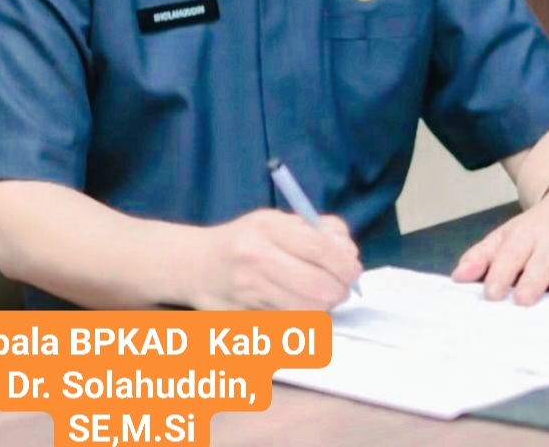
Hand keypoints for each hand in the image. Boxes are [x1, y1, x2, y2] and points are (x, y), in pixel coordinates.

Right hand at [187, 208, 361, 310]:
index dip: (345, 264)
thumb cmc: (242, 239)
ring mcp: (249, 292)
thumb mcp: (275, 220)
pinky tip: (298, 308)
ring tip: (320, 296)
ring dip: (323, 308)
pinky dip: (303, 321)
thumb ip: (315, 229)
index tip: (354, 270)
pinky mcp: (245, 319)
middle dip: (339, 291)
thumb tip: (348, 252)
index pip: (319, 249)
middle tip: (341, 287)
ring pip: (308, 313)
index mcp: (266, 229)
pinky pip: (291, 327)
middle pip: (318, 288)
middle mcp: (256, 259)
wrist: (194, 266)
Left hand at [450, 190, 548, 305]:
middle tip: (522, 300)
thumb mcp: (507, 235)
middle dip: (532, 281)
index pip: (511, 254)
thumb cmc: (536, 229)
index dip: (500, 273)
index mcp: (525, 234)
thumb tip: (457, 277)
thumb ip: (482, 256)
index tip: (491, 293)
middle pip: (541, 262)